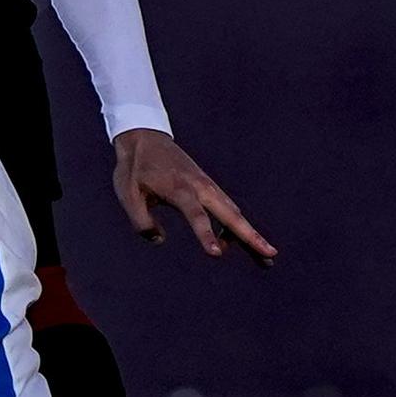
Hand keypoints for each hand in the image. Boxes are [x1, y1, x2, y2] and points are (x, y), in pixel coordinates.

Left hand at [112, 128, 276, 264]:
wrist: (144, 137)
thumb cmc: (134, 166)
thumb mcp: (126, 193)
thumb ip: (140, 220)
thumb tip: (159, 239)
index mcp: (178, 188)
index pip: (196, 215)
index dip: (206, 234)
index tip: (216, 254)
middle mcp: (200, 186)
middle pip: (230, 215)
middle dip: (250, 237)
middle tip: (270, 256)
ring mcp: (207, 186)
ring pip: (234, 213)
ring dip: (250, 235)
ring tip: (265, 259)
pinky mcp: (208, 187)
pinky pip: (227, 209)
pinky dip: (236, 226)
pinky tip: (233, 242)